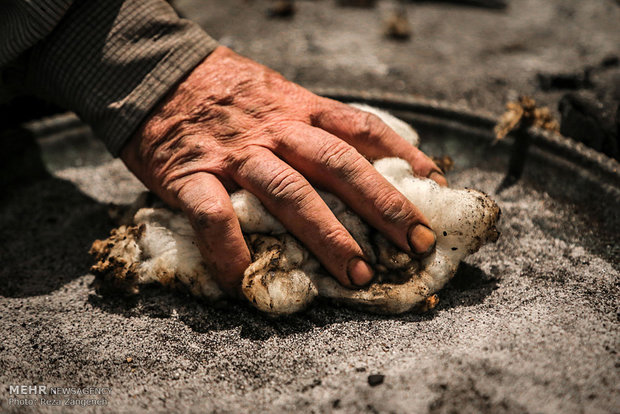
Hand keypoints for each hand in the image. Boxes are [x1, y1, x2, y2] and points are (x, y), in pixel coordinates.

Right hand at [120, 46, 445, 295]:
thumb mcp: (277, 92)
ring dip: (329, 236)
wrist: (154, 71)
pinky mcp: (192, 174)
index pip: (362, 129)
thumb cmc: (222, 90)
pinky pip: (214, 218)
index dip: (403, 157)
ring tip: (359, 274)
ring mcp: (236, 154)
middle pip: (340, 167)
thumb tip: (353, 153)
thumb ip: (310, 122)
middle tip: (416, 244)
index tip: (435, 185)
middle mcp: (276, 130)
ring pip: (291, 194)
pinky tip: (245, 282)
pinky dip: (232, 252)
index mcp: (299, 108)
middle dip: (383, 206)